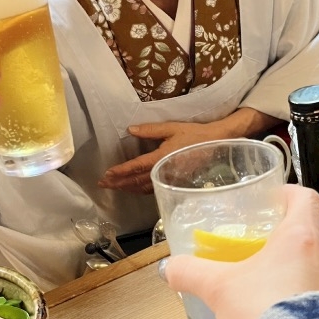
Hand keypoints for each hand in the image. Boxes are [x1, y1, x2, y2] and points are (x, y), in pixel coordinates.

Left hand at [99, 120, 239, 193]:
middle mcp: (163, 171)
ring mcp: (169, 178)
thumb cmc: (193, 134)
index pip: (136, 167)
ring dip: (127, 188)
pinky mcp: (174, 181)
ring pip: (144, 187)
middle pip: (136, 181)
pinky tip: (134, 188)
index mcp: (160, 157)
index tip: (106, 174)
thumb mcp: (171, 128)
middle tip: (103, 185)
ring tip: (114, 187)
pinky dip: (140, 190)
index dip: (120, 171)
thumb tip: (130, 130)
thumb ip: (150, 130)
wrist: (215, 143)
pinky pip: (153, 189)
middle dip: (118, 183)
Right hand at [163, 185, 318, 318]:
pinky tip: (297, 305)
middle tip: (278, 238)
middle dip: (304, 227)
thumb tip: (170, 268)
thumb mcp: (219, 289)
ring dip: (314, 259)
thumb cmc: (263, 310)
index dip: (291, 195)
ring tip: (287, 273)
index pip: (306, 198)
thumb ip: (192, 273)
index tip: (276, 200)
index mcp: (300, 235)